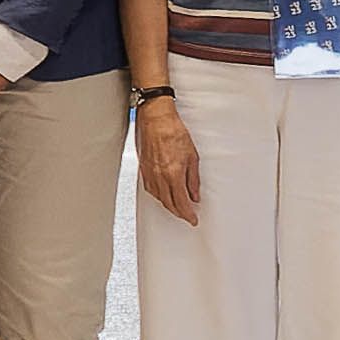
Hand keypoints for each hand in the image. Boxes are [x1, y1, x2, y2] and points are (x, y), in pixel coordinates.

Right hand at [134, 96, 200, 224]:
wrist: (157, 119)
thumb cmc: (173, 132)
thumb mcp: (192, 156)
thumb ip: (193, 179)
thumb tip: (195, 194)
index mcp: (173, 174)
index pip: (181, 203)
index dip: (188, 214)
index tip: (193, 219)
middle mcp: (160, 177)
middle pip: (169, 203)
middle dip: (179, 213)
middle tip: (187, 216)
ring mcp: (150, 174)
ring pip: (159, 198)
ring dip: (169, 205)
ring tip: (177, 207)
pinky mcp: (144, 169)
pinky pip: (151, 189)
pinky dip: (158, 196)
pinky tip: (163, 195)